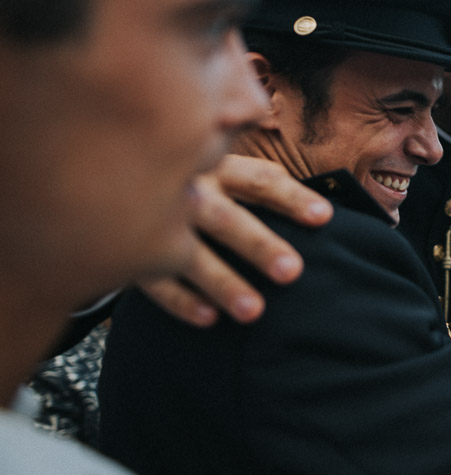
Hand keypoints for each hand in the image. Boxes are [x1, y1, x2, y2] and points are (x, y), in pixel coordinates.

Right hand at [139, 155, 331, 325]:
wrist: (101, 177)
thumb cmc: (181, 173)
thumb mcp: (211, 157)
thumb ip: (251, 171)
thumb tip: (312, 188)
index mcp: (214, 165)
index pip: (260, 180)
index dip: (293, 197)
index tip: (325, 217)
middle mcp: (185, 192)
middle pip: (226, 219)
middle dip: (259, 246)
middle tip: (293, 272)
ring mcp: (152, 223)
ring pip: (190, 256)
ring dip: (223, 283)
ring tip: (255, 312)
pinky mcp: (126, 253)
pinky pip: (154, 281)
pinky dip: (181, 300)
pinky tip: (209, 318)